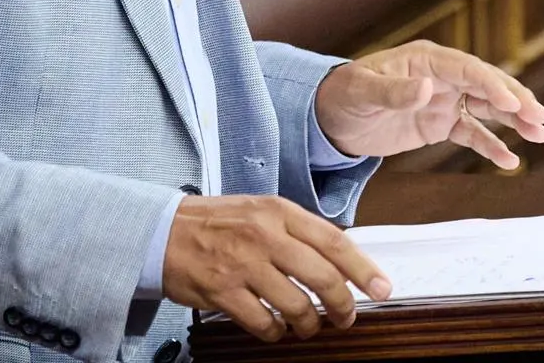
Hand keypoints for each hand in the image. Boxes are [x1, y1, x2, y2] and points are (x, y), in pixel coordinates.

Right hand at [162, 194, 390, 341]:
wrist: (162, 231)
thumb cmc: (215, 222)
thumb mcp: (260, 211)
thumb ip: (296, 232)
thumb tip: (339, 261)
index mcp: (278, 211)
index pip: (334, 240)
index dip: (363, 268)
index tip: (382, 287)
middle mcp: (264, 235)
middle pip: (322, 277)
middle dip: (342, 305)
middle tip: (346, 317)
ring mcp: (243, 264)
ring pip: (296, 305)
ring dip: (308, 324)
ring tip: (306, 326)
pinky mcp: (223, 291)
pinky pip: (264, 323)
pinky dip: (275, 332)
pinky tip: (275, 328)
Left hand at [314, 40, 543, 169]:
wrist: (329, 118)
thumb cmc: (343, 95)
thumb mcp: (364, 92)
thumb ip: (395, 90)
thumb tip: (425, 87)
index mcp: (426, 60)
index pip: (469, 69)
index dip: (492, 85)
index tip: (512, 104)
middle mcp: (440, 77)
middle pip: (487, 86)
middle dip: (515, 101)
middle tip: (540, 118)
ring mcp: (442, 100)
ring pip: (486, 108)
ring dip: (513, 120)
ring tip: (538, 134)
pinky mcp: (438, 123)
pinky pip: (471, 133)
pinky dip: (491, 145)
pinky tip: (509, 160)